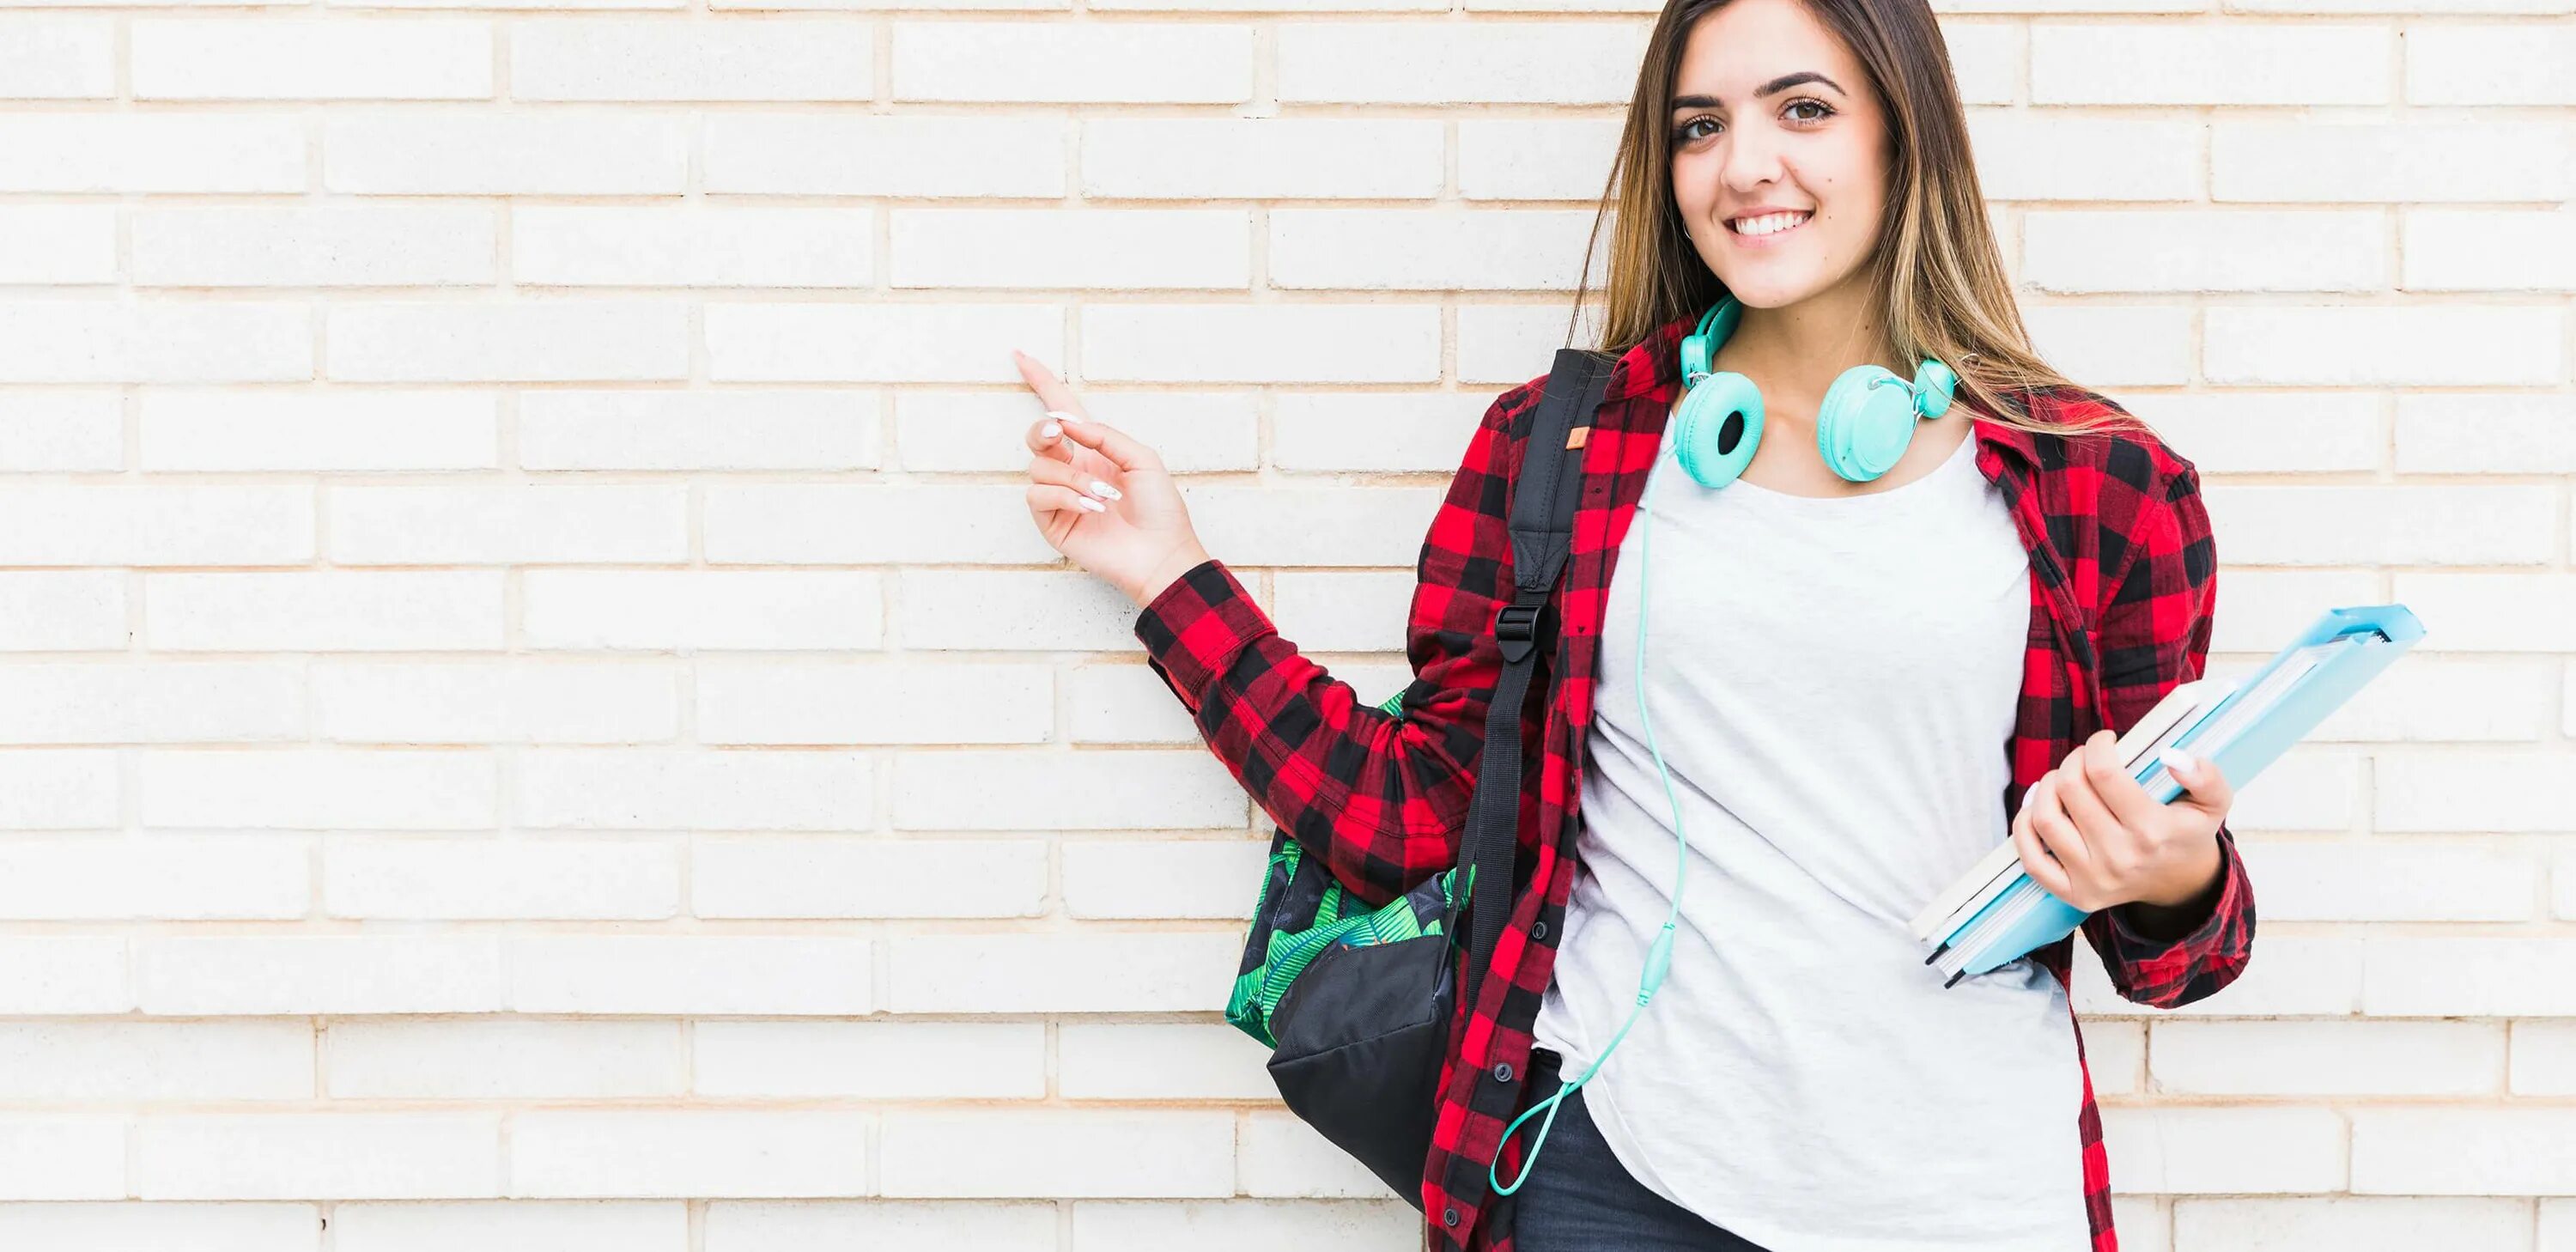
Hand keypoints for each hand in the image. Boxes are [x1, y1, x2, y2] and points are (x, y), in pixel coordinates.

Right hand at [1014, 348, 1209, 608]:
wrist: (1161, 553)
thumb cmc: (1159, 508)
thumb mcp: (1142, 458)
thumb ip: (1104, 435)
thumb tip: (1065, 422)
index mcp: (1095, 450)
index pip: (1062, 411)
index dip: (1042, 384)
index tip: (1021, 357)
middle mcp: (1073, 470)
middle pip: (1038, 436)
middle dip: (1043, 431)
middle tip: (1058, 434)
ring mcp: (1060, 497)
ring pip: (1040, 468)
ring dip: (1073, 478)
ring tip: (1103, 497)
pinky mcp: (1052, 522)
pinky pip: (1039, 496)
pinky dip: (1064, 497)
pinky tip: (1091, 509)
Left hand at [2010, 729, 2235, 912]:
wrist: (2180, 884)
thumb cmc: (2188, 833)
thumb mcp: (2213, 802)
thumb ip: (2205, 776)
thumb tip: (2171, 755)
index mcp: (2152, 831)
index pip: (2103, 773)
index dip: (2097, 746)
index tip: (2105, 741)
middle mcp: (2119, 858)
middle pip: (2070, 789)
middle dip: (2073, 761)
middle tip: (2085, 759)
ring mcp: (2093, 879)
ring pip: (2044, 817)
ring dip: (2046, 786)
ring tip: (2062, 779)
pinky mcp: (2074, 895)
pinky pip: (2031, 859)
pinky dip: (2024, 827)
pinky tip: (2038, 806)